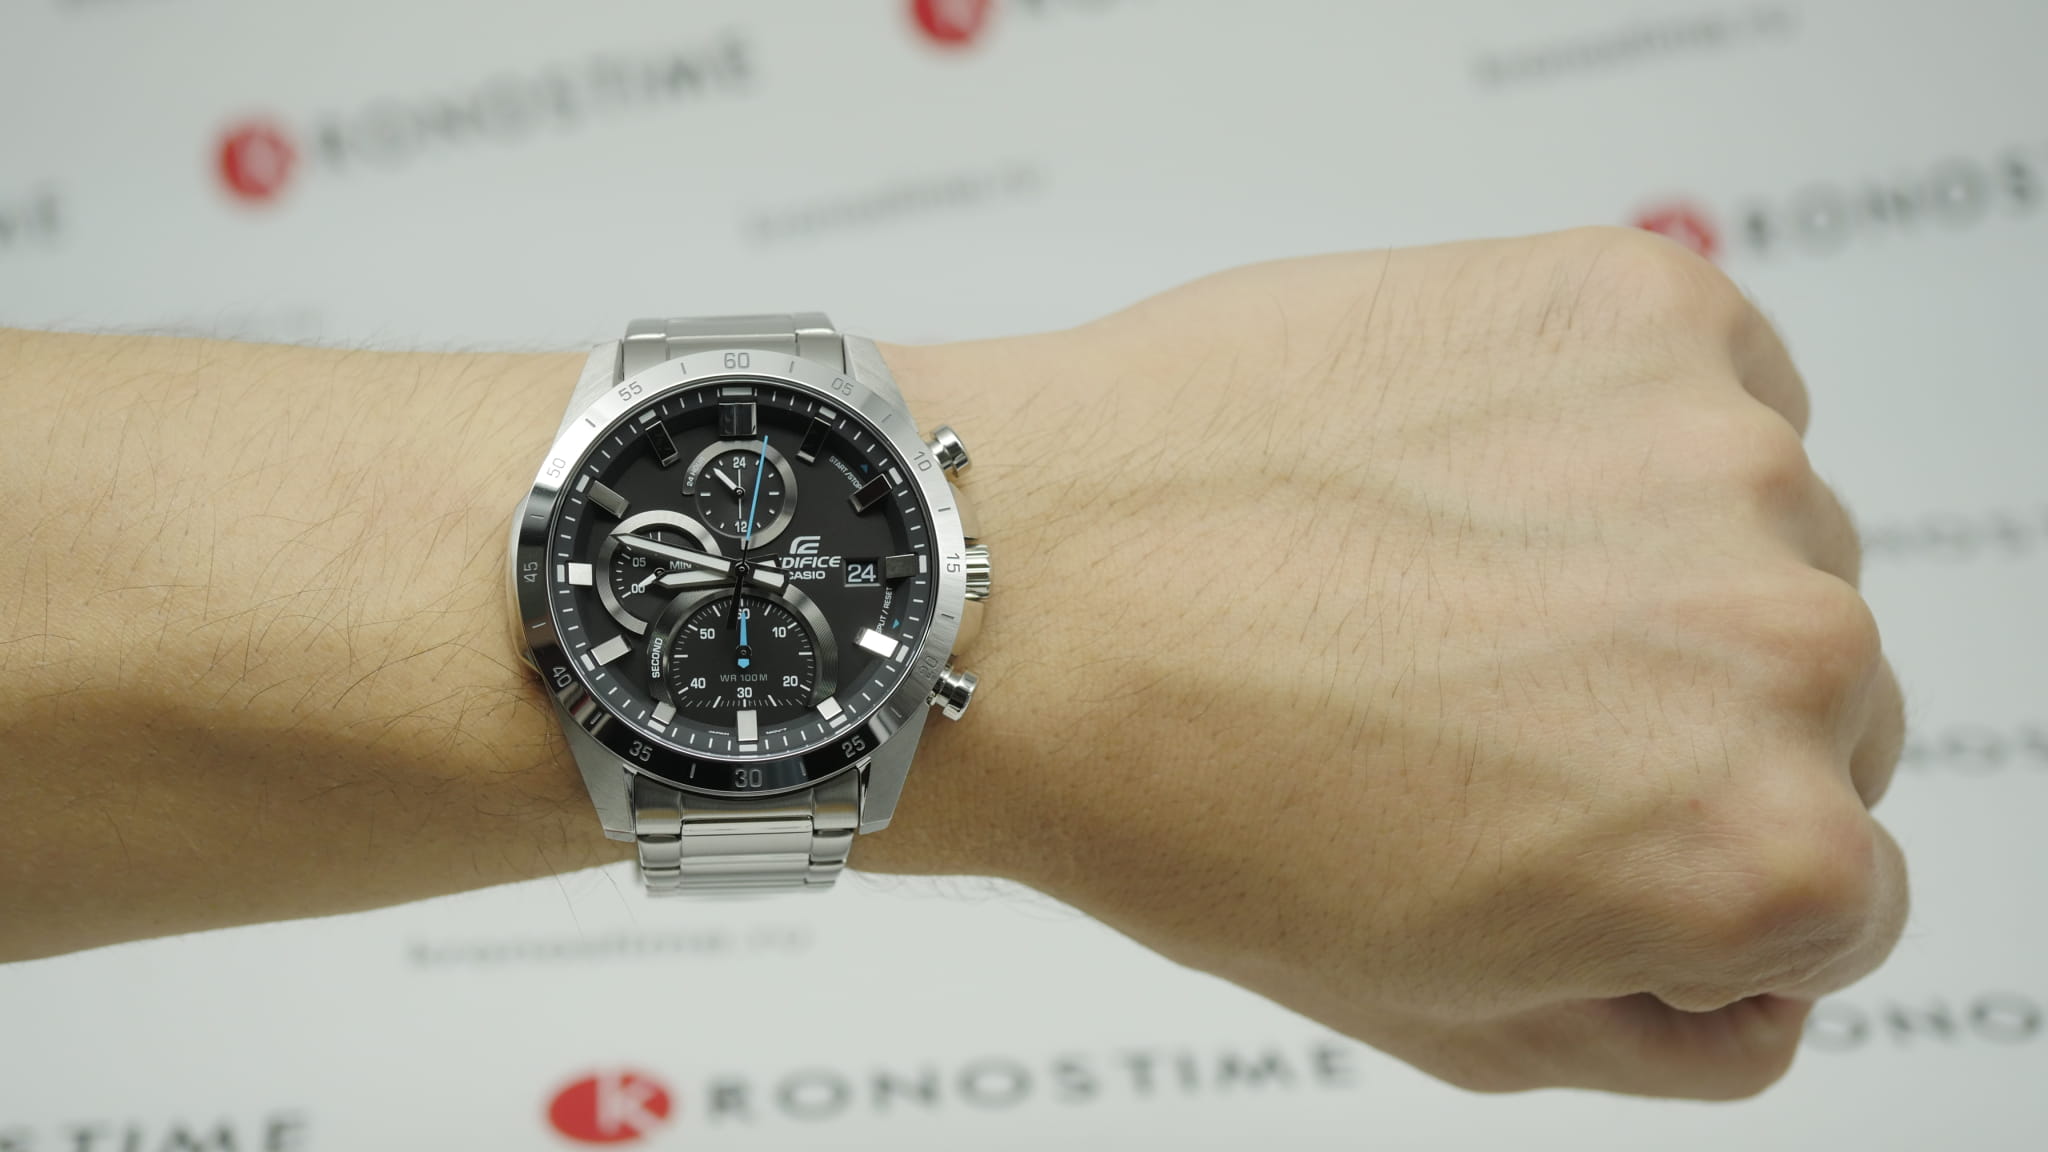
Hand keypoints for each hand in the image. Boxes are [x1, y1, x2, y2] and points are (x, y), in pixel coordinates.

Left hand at [879, 228, 1906, 1098]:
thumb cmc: (1191, 805)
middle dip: (1671, 722)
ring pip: (1757, 541)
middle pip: (1814, 709)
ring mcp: (1717, 451)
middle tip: (1472, 705)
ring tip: (1436, 578)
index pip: (1835, 898)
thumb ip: (1664, 1023)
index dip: (1684, 879)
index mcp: (1759, 857)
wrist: (1025, 588)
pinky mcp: (1633, 303)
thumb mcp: (1451, 1013)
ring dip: (1642, 564)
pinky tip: (1454, 469)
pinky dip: (1611, 427)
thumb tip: (1753, 974)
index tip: (1566, 836)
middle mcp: (1787, 649)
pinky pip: (1709, 384)